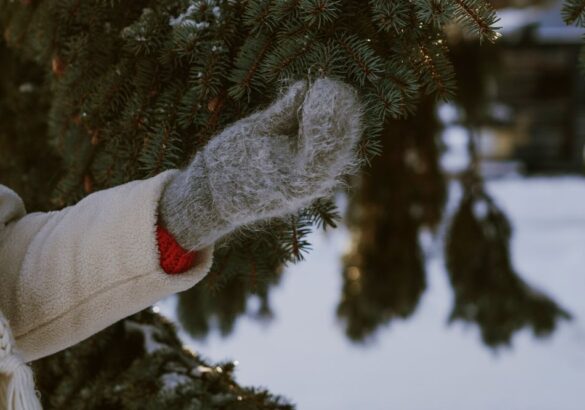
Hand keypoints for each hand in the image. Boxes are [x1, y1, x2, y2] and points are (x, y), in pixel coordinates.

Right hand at [160, 78, 362, 249]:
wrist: (214, 197)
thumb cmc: (227, 164)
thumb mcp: (253, 132)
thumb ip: (282, 113)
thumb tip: (302, 87)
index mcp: (299, 177)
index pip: (328, 141)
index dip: (327, 110)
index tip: (319, 86)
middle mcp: (311, 186)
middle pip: (339, 146)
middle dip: (337, 113)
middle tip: (328, 85)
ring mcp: (312, 187)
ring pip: (337, 150)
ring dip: (336, 121)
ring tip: (325, 92)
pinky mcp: (308, 182)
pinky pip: (327, 156)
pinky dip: (326, 133)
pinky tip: (318, 111)